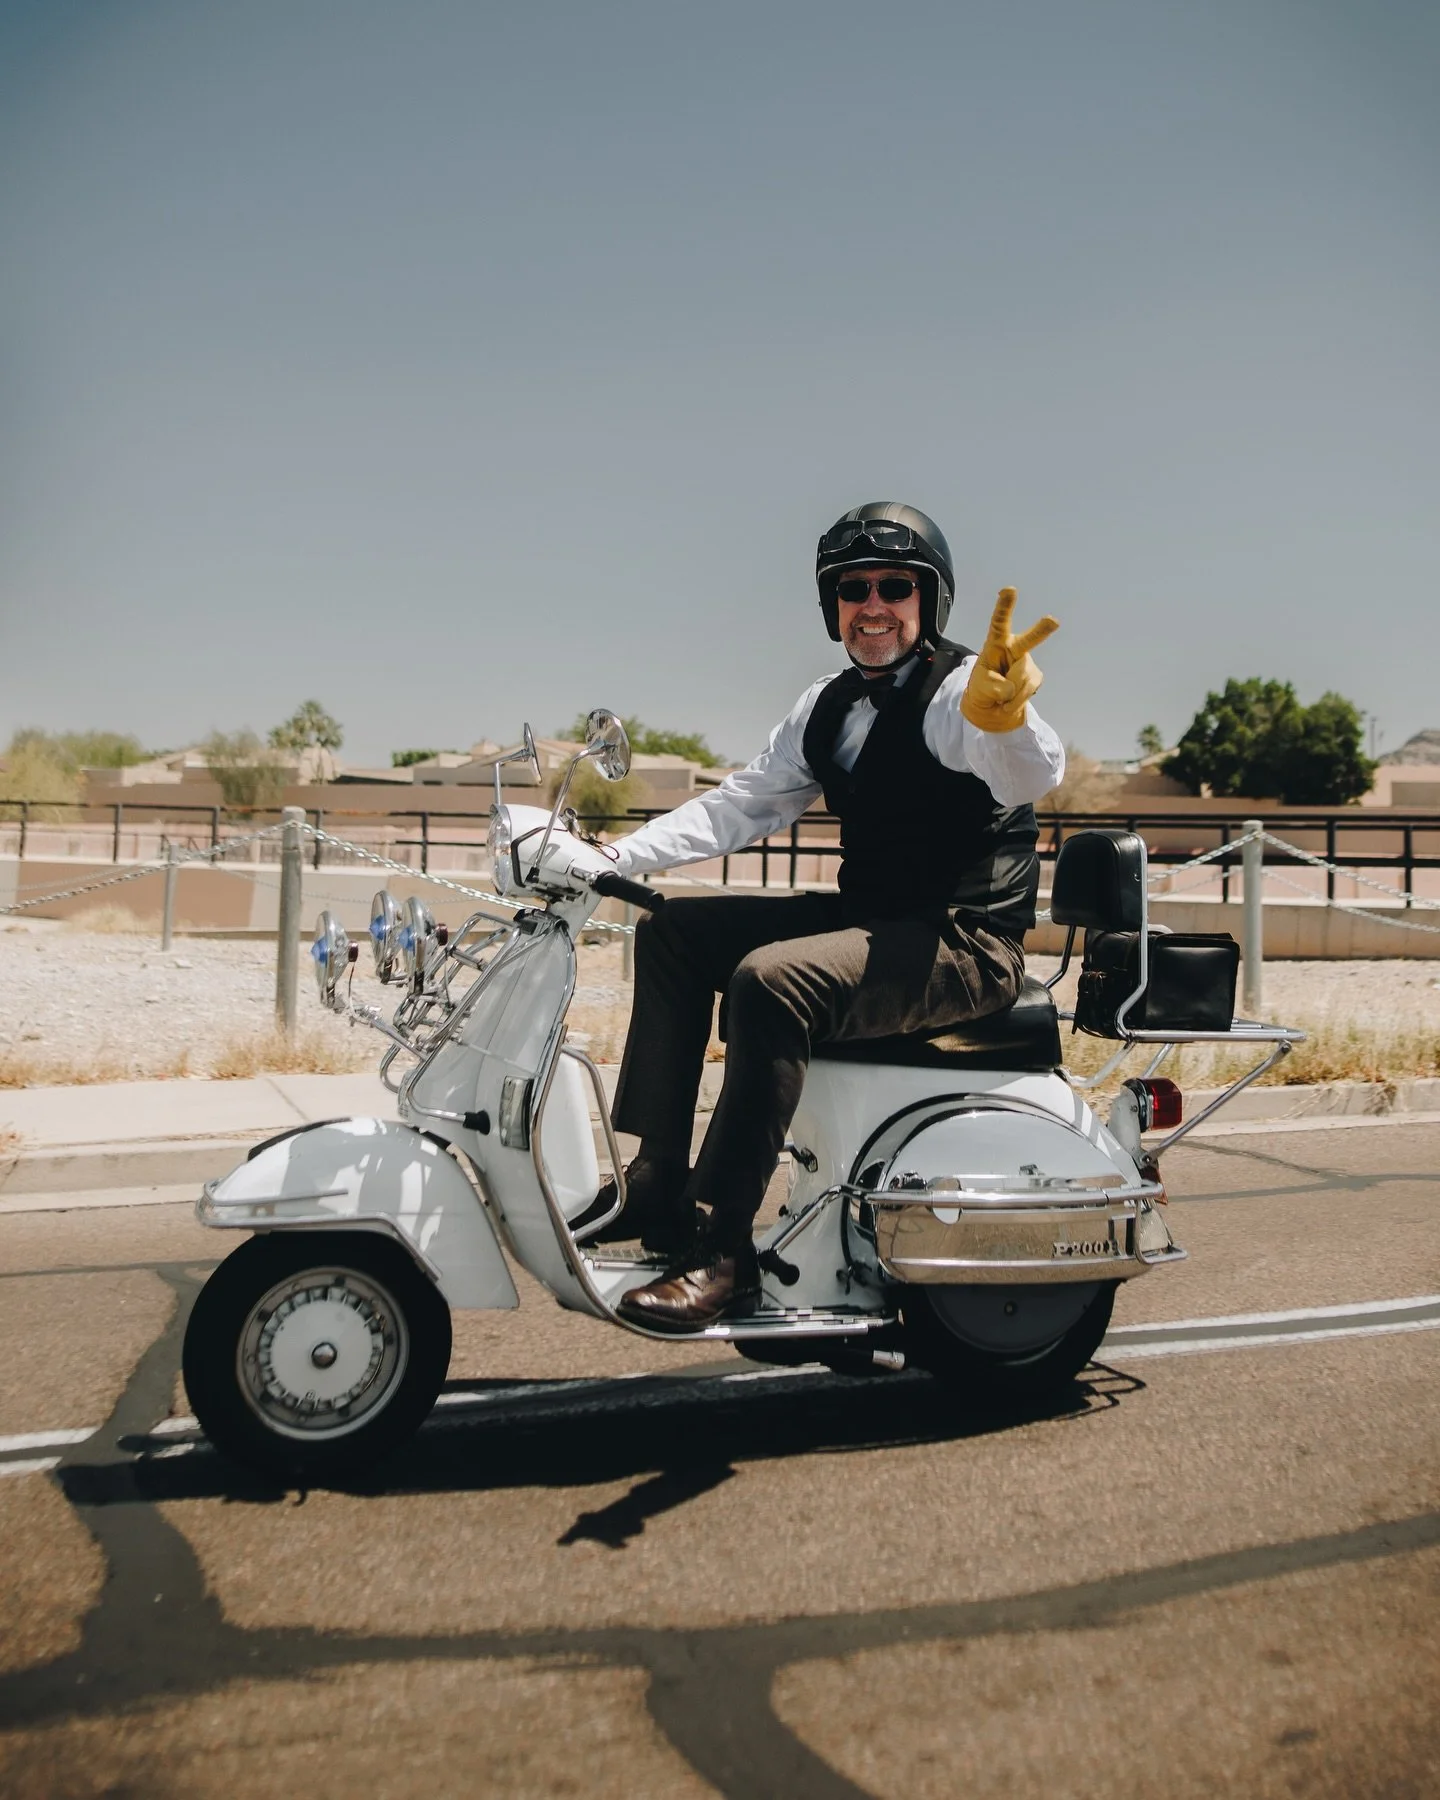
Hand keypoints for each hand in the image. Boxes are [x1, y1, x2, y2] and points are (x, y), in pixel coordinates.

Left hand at [959, 588, 1058, 732]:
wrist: (992, 703)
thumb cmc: (982, 686)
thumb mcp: (979, 686)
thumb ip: (993, 686)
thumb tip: (1011, 688)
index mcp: (997, 643)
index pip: (999, 623)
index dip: (1004, 607)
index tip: (1009, 590)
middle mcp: (1015, 648)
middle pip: (1029, 640)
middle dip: (1042, 630)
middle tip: (1053, 621)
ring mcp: (1027, 662)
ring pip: (1022, 679)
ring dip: (1009, 693)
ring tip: (1000, 694)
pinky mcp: (1035, 677)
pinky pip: (1027, 691)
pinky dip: (1016, 700)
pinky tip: (1009, 699)